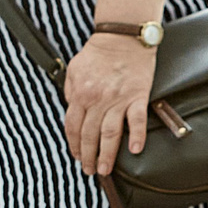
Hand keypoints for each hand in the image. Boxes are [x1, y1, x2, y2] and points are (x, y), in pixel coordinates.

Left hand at [62, 35, 155, 175]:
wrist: (122, 37)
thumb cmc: (97, 53)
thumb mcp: (73, 70)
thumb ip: (69, 91)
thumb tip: (70, 109)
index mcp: (79, 94)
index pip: (72, 127)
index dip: (73, 145)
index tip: (77, 157)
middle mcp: (97, 100)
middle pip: (89, 135)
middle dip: (88, 156)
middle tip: (90, 171)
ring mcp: (118, 100)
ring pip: (110, 134)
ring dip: (107, 154)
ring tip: (105, 169)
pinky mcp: (137, 96)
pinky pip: (136, 120)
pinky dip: (137, 136)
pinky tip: (136, 150)